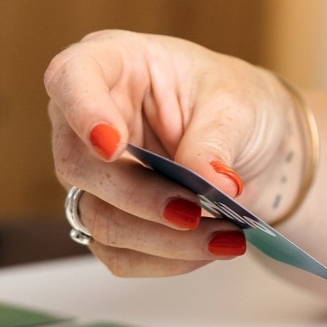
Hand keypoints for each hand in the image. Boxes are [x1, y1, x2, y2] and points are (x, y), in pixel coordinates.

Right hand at [45, 30, 308, 276]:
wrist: (256, 145)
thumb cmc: (235, 102)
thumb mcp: (237, 105)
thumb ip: (214, 142)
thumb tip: (208, 184)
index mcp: (112, 65)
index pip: (71, 78)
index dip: (83, 113)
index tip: (112, 145)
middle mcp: (87, 121)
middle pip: (79, 165)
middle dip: (141, 198)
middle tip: (196, 211)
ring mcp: (93, 175)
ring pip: (99, 219)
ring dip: (164, 239)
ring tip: (227, 237)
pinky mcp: (110, 217)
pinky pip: (120, 254)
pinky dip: (169, 260)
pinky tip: (212, 247)